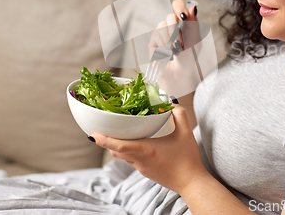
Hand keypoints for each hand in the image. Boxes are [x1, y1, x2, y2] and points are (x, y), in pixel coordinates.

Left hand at [92, 105, 206, 193]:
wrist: (191, 183)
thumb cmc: (188, 159)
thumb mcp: (186, 133)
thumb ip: (179, 114)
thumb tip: (172, 102)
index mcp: (147, 149)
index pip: (119, 146)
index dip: (104, 140)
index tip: (93, 134)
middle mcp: (140, 160)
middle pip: (116, 151)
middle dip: (106, 141)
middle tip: (100, 130)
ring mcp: (142, 168)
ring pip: (122, 156)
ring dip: (116, 146)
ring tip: (115, 135)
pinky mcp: (146, 172)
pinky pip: (131, 160)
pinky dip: (127, 152)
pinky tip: (134, 144)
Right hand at [148, 0, 201, 97]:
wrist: (178, 74)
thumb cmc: (189, 58)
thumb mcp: (195, 41)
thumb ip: (193, 24)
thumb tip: (193, 7)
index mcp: (184, 22)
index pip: (179, 6)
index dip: (179, 7)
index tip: (183, 15)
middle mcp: (172, 24)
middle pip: (171, 15)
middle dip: (177, 30)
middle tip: (180, 43)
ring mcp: (162, 31)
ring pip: (164, 25)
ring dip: (171, 39)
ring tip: (174, 51)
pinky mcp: (153, 39)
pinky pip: (157, 34)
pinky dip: (163, 44)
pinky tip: (167, 53)